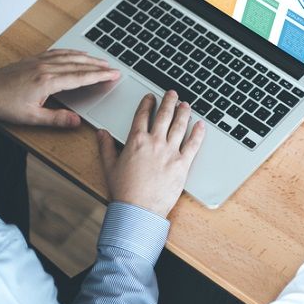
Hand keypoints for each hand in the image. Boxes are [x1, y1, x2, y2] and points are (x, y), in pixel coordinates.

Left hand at [0, 49, 118, 126]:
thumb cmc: (4, 106)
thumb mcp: (32, 118)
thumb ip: (56, 119)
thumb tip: (76, 121)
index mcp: (47, 81)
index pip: (80, 77)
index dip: (99, 76)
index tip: (113, 74)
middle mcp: (45, 68)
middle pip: (78, 64)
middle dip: (98, 66)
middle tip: (113, 67)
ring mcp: (38, 61)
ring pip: (69, 56)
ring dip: (87, 58)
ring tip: (101, 60)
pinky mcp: (32, 59)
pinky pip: (57, 52)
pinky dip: (71, 52)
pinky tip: (76, 54)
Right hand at [97, 91, 205, 217]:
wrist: (138, 210)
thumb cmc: (124, 191)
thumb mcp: (109, 166)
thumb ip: (106, 147)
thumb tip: (102, 133)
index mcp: (136, 141)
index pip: (142, 115)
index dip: (147, 104)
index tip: (151, 98)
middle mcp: (154, 142)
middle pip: (163, 115)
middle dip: (168, 102)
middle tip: (172, 94)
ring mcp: (170, 152)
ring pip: (179, 125)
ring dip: (183, 112)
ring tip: (185, 104)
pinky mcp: (182, 164)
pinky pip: (193, 144)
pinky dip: (198, 133)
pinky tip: (201, 125)